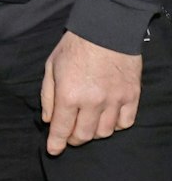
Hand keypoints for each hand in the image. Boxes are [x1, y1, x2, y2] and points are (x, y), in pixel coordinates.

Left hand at [41, 30, 142, 154]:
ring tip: (87, 124)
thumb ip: (48, 96)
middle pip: (84, 135)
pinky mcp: (132, 96)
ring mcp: (115, 100)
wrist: (106, 30)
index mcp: (69, 94)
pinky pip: (126, 122)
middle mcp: (93, 102)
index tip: (54, 151)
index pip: (62, 128)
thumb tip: (49, 120)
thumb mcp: (51, 67)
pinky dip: (116, 125)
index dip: (57, 143)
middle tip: (69, 135)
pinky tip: (107, 118)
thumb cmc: (74, 47)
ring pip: (105, 132)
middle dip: (74, 139)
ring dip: (94, 133)